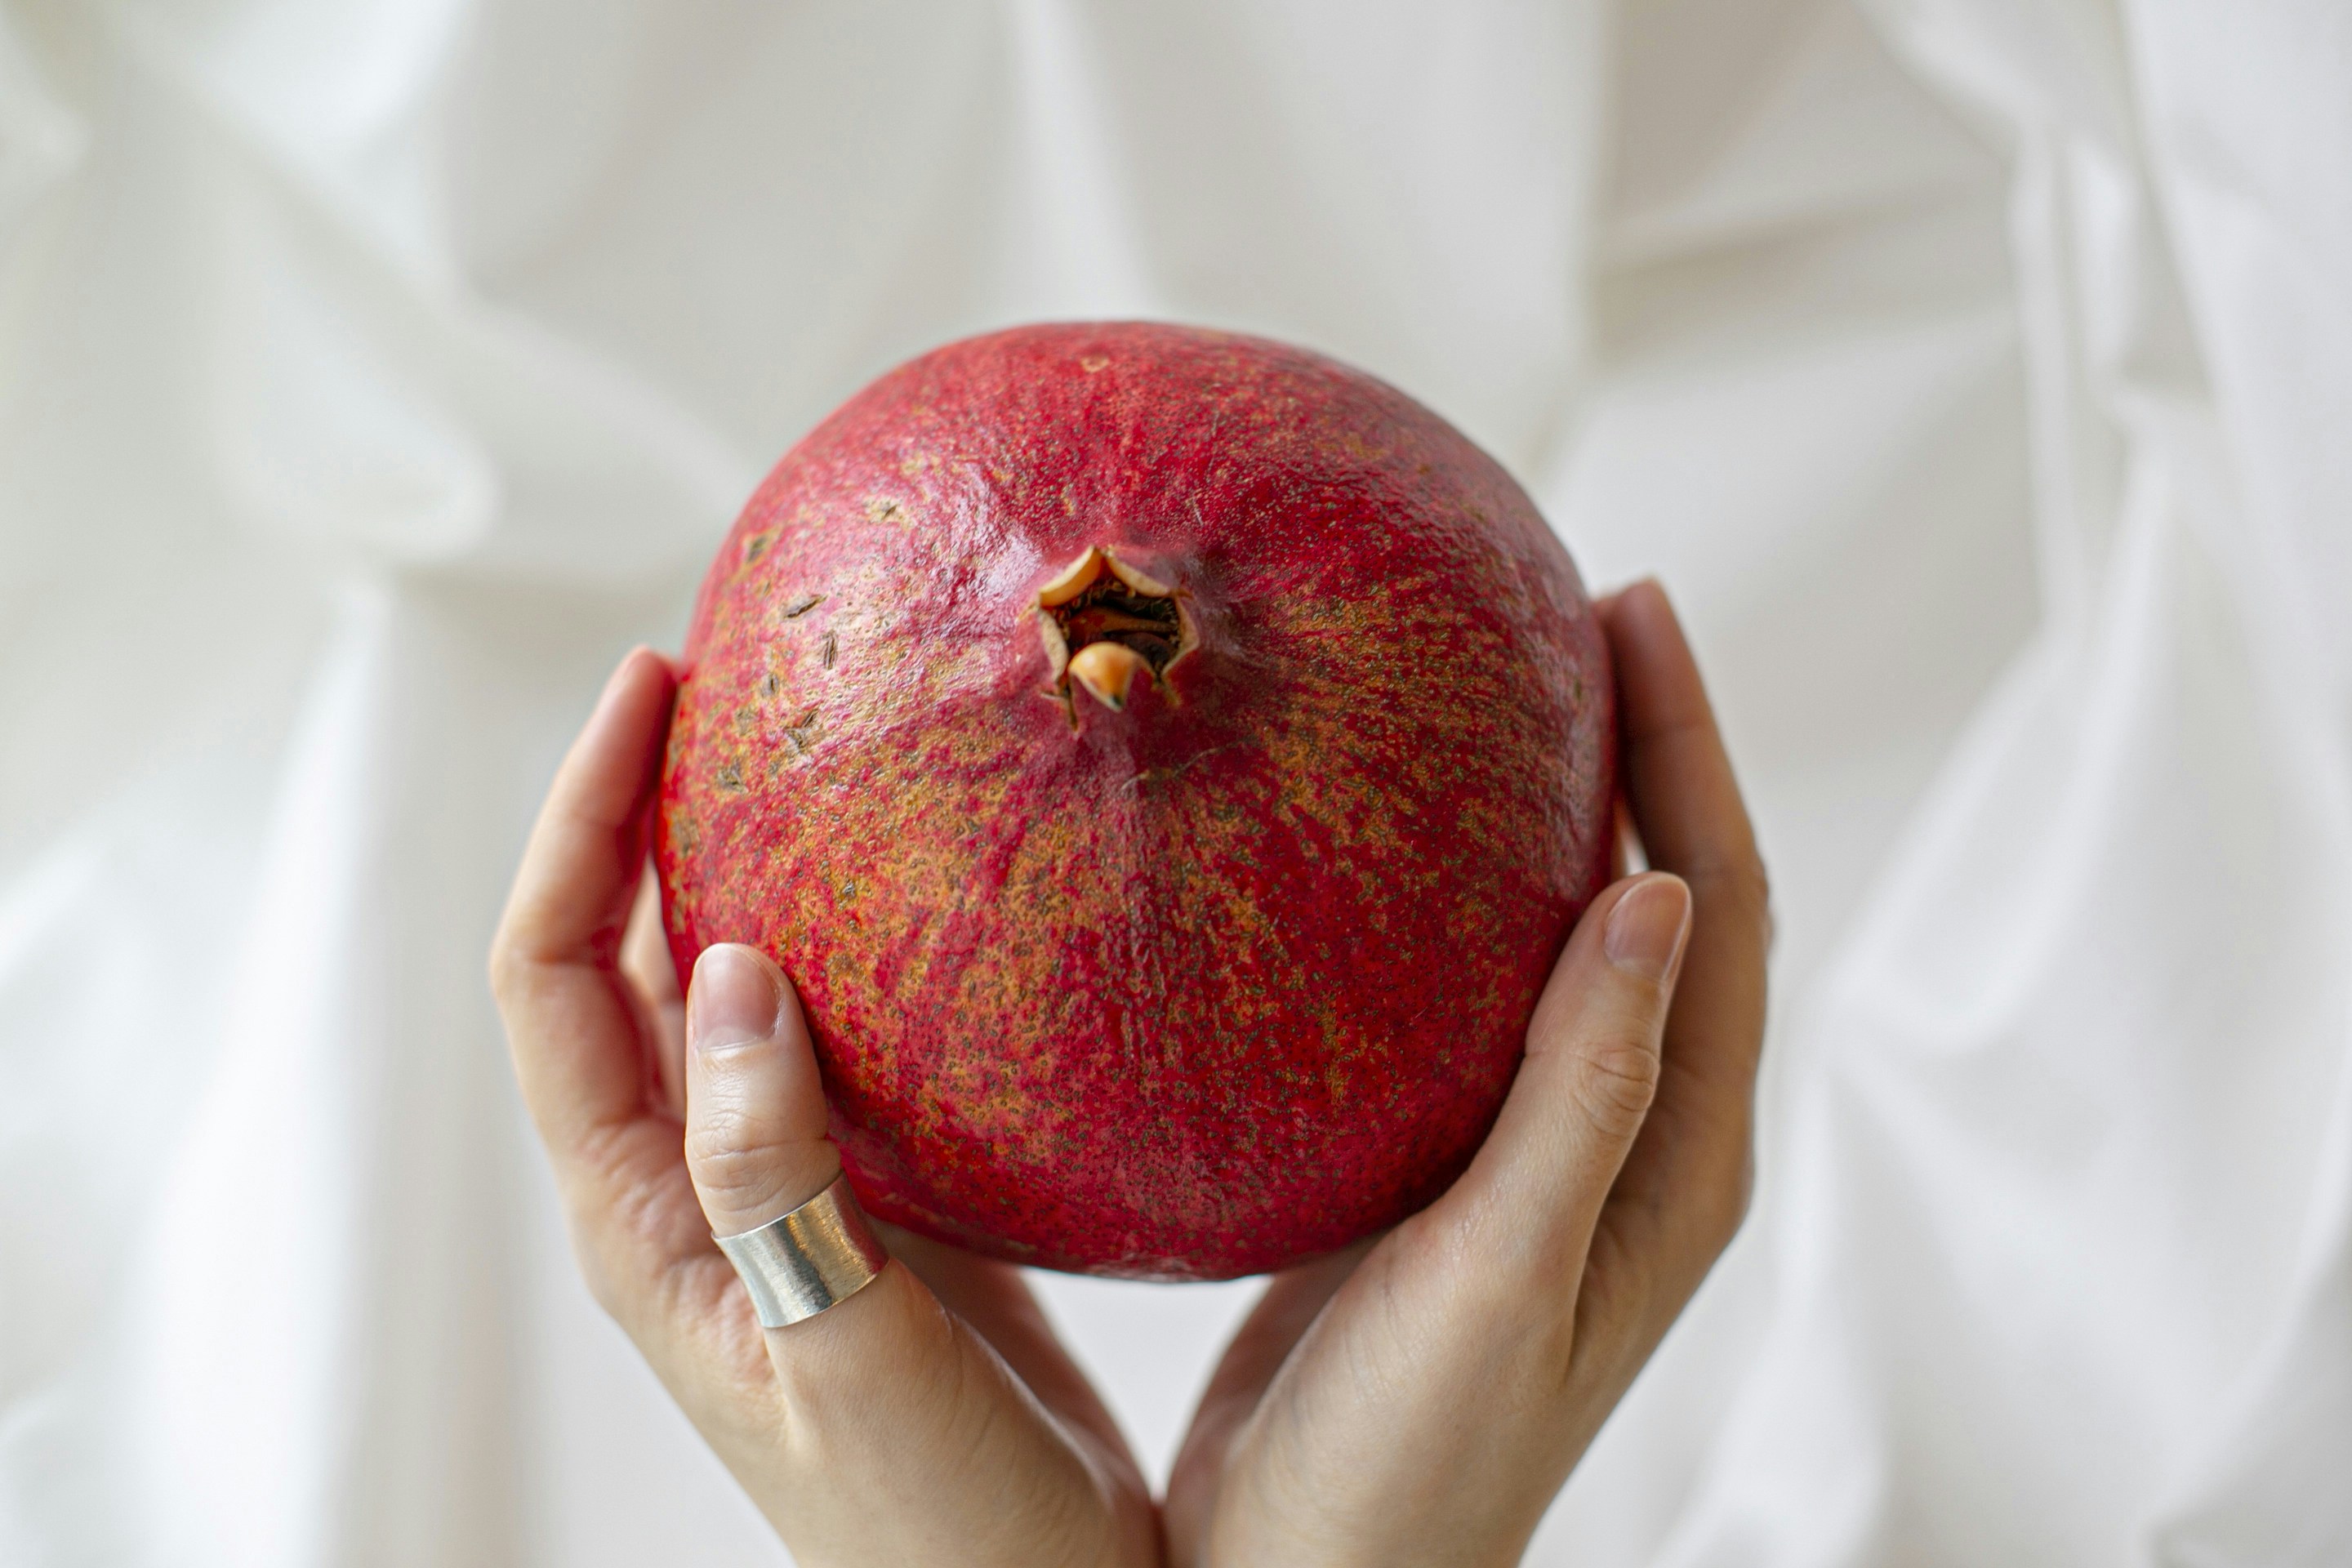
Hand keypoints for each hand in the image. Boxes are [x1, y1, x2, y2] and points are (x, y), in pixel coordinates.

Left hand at [490, 649, 1159, 1567]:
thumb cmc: (933, 1527)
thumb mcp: (840, 1356)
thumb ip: (772, 1176)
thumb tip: (729, 969)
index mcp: (645, 1222)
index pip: (554, 982)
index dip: (575, 826)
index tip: (649, 689)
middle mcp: (688, 1191)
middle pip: (614, 960)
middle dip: (639, 808)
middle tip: (728, 675)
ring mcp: (775, 1193)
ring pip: (719, 989)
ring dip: (736, 861)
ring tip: (811, 746)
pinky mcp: (868, 1200)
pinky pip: (824, 1035)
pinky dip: (845, 939)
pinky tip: (923, 892)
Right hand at [1162, 580, 1769, 1566]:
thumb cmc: (1412, 1460)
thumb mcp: (1505, 1269)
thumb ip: (1586, 1091)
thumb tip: (1660, 891)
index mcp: (1678, 1156)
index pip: (1720, 907)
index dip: (1691, 750)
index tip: (1633, 607)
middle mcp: (1634, 1142)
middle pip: (1671, 900)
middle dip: (1646, 749)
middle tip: (1575, 609)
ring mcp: (1546, 1155)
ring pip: (1578, 941)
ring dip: (1562, 813)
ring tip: (1500, 693)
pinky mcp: (1455, 1170)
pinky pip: (1485, 997)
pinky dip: (1465, 901)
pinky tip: (1390, 859)